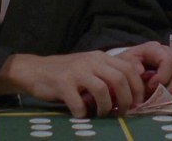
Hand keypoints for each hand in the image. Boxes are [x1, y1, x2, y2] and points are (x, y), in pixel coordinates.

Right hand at [0, 51, 143, 116]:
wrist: (34, 69)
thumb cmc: (65, 72)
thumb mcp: (89, 66)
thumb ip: (107, 72)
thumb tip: (132, 87)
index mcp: (100, 57)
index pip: (128, 68)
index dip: (137, 87)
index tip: (137, 102)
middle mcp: (91, 61)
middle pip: (120, 79)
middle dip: (125, 100)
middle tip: (122, 112)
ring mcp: (77, 71)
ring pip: (103, 91)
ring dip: (106, 108)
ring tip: (102, 115)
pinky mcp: (63, 84)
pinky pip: (80, 104)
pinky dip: (84, 113)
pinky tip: (81, 115)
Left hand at [118, 40, 171, 96]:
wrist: (135, 65)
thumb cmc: (130, 66)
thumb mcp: (125, 64)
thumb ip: (132, 69)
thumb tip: (144, 75)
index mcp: (155, 48)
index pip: (168, 60)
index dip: (162, 77)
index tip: (151, 88)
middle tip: (161, 97)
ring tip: (168, 96)